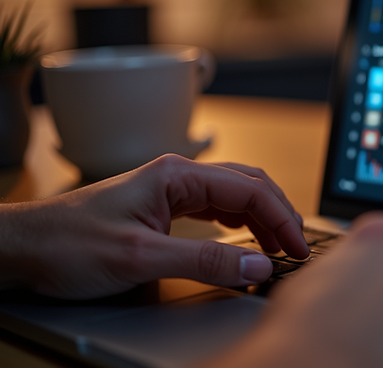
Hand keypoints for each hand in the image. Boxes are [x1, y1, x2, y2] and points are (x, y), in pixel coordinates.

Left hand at [0, 154, 307, 298]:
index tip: (298, 248)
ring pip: (236, 195)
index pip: (250, 189)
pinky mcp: (164, 207)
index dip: (281, 219)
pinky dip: (242, 223)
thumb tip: (257, 264)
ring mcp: (171, 190)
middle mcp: (178, 176)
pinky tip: (248, 239)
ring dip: (263, 218)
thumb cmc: (67, 245)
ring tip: (280, 247)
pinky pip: (217, 207)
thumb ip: (205, 260)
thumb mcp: (140, 257)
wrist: (23, 249)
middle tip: (297, 249)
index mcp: (177, 175)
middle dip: (280, 215)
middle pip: (249, 185)